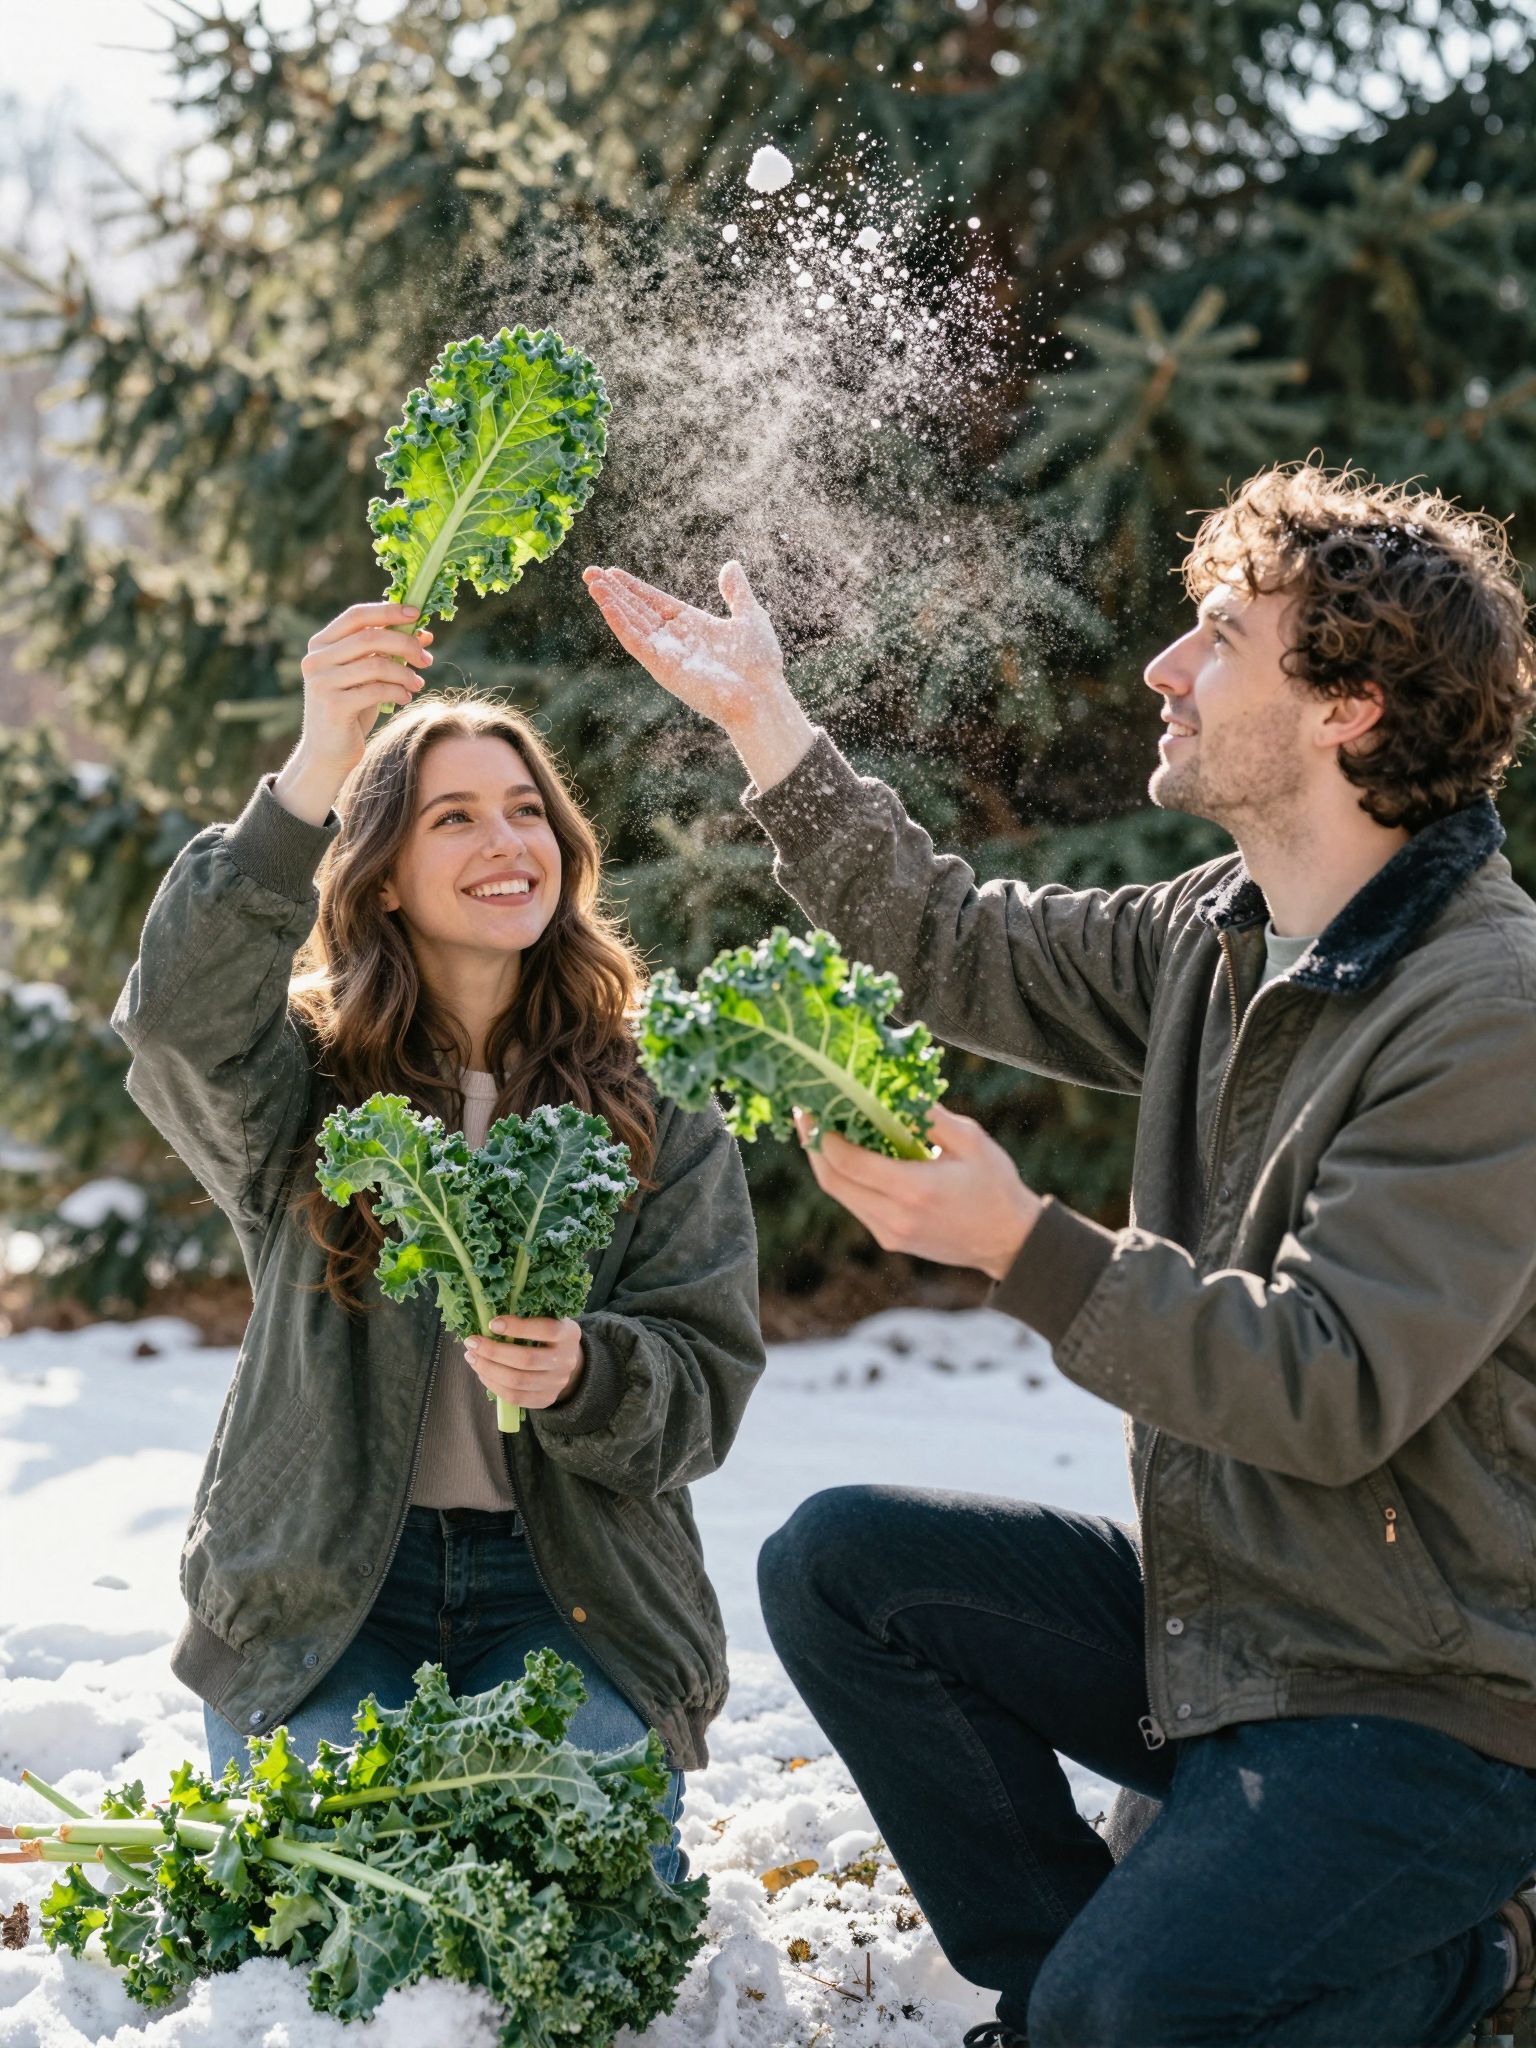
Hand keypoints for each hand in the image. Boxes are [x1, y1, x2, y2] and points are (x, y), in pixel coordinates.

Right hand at [292, 601, 433, 784]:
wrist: (329, 752)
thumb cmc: (351, 709)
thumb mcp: (369, 677)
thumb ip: (389, 652)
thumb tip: (424, 632)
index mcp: (321, 644)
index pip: (356, 616)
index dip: (388, 611)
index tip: (417, 613)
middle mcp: (316, 659)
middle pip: (371, 637)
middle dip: (406, 645)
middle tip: (426, 659)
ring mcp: (322, 682)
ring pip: (377, 665)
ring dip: (405, 673)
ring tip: (418, 683)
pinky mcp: (333, 705)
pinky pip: (377, 690)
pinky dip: (398, 691)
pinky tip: (405, 697)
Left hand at [464, 1315, 585, 1410]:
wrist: (569, 1363)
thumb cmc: (549, 1335)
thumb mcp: (549, 1319)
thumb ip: (528, 1316)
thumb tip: (489, 1318)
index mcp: (569, 1334)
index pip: (546, 1330)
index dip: (518, 1327)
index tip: (492, 1323)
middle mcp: (566, 1360)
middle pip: (526, 1359)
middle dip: (493, 1351)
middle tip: (471, 1342)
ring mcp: (556, 1383)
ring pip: (517, 1381)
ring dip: (488, 1369)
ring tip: (471, 1357)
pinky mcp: (546, 1399)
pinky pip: (515, 1397)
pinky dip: (494, 1385)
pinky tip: (482, 1373)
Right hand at [583, 561, 788, 729]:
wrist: (760, 695)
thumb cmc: (759, 664)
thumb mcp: (749, 616)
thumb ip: (737, 592)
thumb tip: (731, 565)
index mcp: (691, 625)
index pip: (654, 602)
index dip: (633, 587)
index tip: (613, 572)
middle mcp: (674, 638)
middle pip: (637, 609)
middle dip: (613, 591)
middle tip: (589, 572)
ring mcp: (665, 652)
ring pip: (631, 622)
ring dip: (610, 602)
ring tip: (591, 582)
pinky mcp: (661, 665)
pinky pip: (635, 641)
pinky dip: (620, 622)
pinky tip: (606, 604)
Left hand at [795, 1103, 1041, 1281]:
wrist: (1010, 1241)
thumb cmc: (995, 1185)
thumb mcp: (970, 1140)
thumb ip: (928, 1115)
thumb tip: (893, 1088)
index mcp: (914, 1189)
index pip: (848, 1161)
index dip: (823, 1134)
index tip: (812, 1107)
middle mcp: (895, 1216)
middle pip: (833, 1181)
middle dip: (813, 1146)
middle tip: (804, 1114)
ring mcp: (890, 1233)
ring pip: (841, 1195)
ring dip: (826, 1163)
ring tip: (821, 1130)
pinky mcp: (890, 1240)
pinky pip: (856, 1205)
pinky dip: (846, 1179)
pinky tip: (848, 1155)